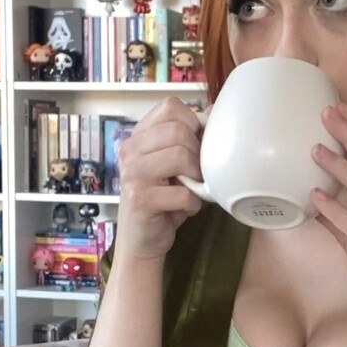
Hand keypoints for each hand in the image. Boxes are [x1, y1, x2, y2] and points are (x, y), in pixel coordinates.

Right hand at [113, 97, 208, 261]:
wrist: (142, 240)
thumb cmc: (162, 200)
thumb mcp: (174, 165)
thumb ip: (188, 139)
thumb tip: (216, 111)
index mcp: (138, 137)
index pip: (170, 107)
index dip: (192, 122)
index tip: (196, 145)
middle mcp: (130, 150)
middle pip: (179, 131)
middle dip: (198, 154)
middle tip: (196, 174)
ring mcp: (132, 174)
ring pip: (181, 156)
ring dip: (197, 177)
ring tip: (193, 189)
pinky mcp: (140, 199)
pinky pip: (182, 192)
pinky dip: (193, 203)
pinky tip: (187, 208)